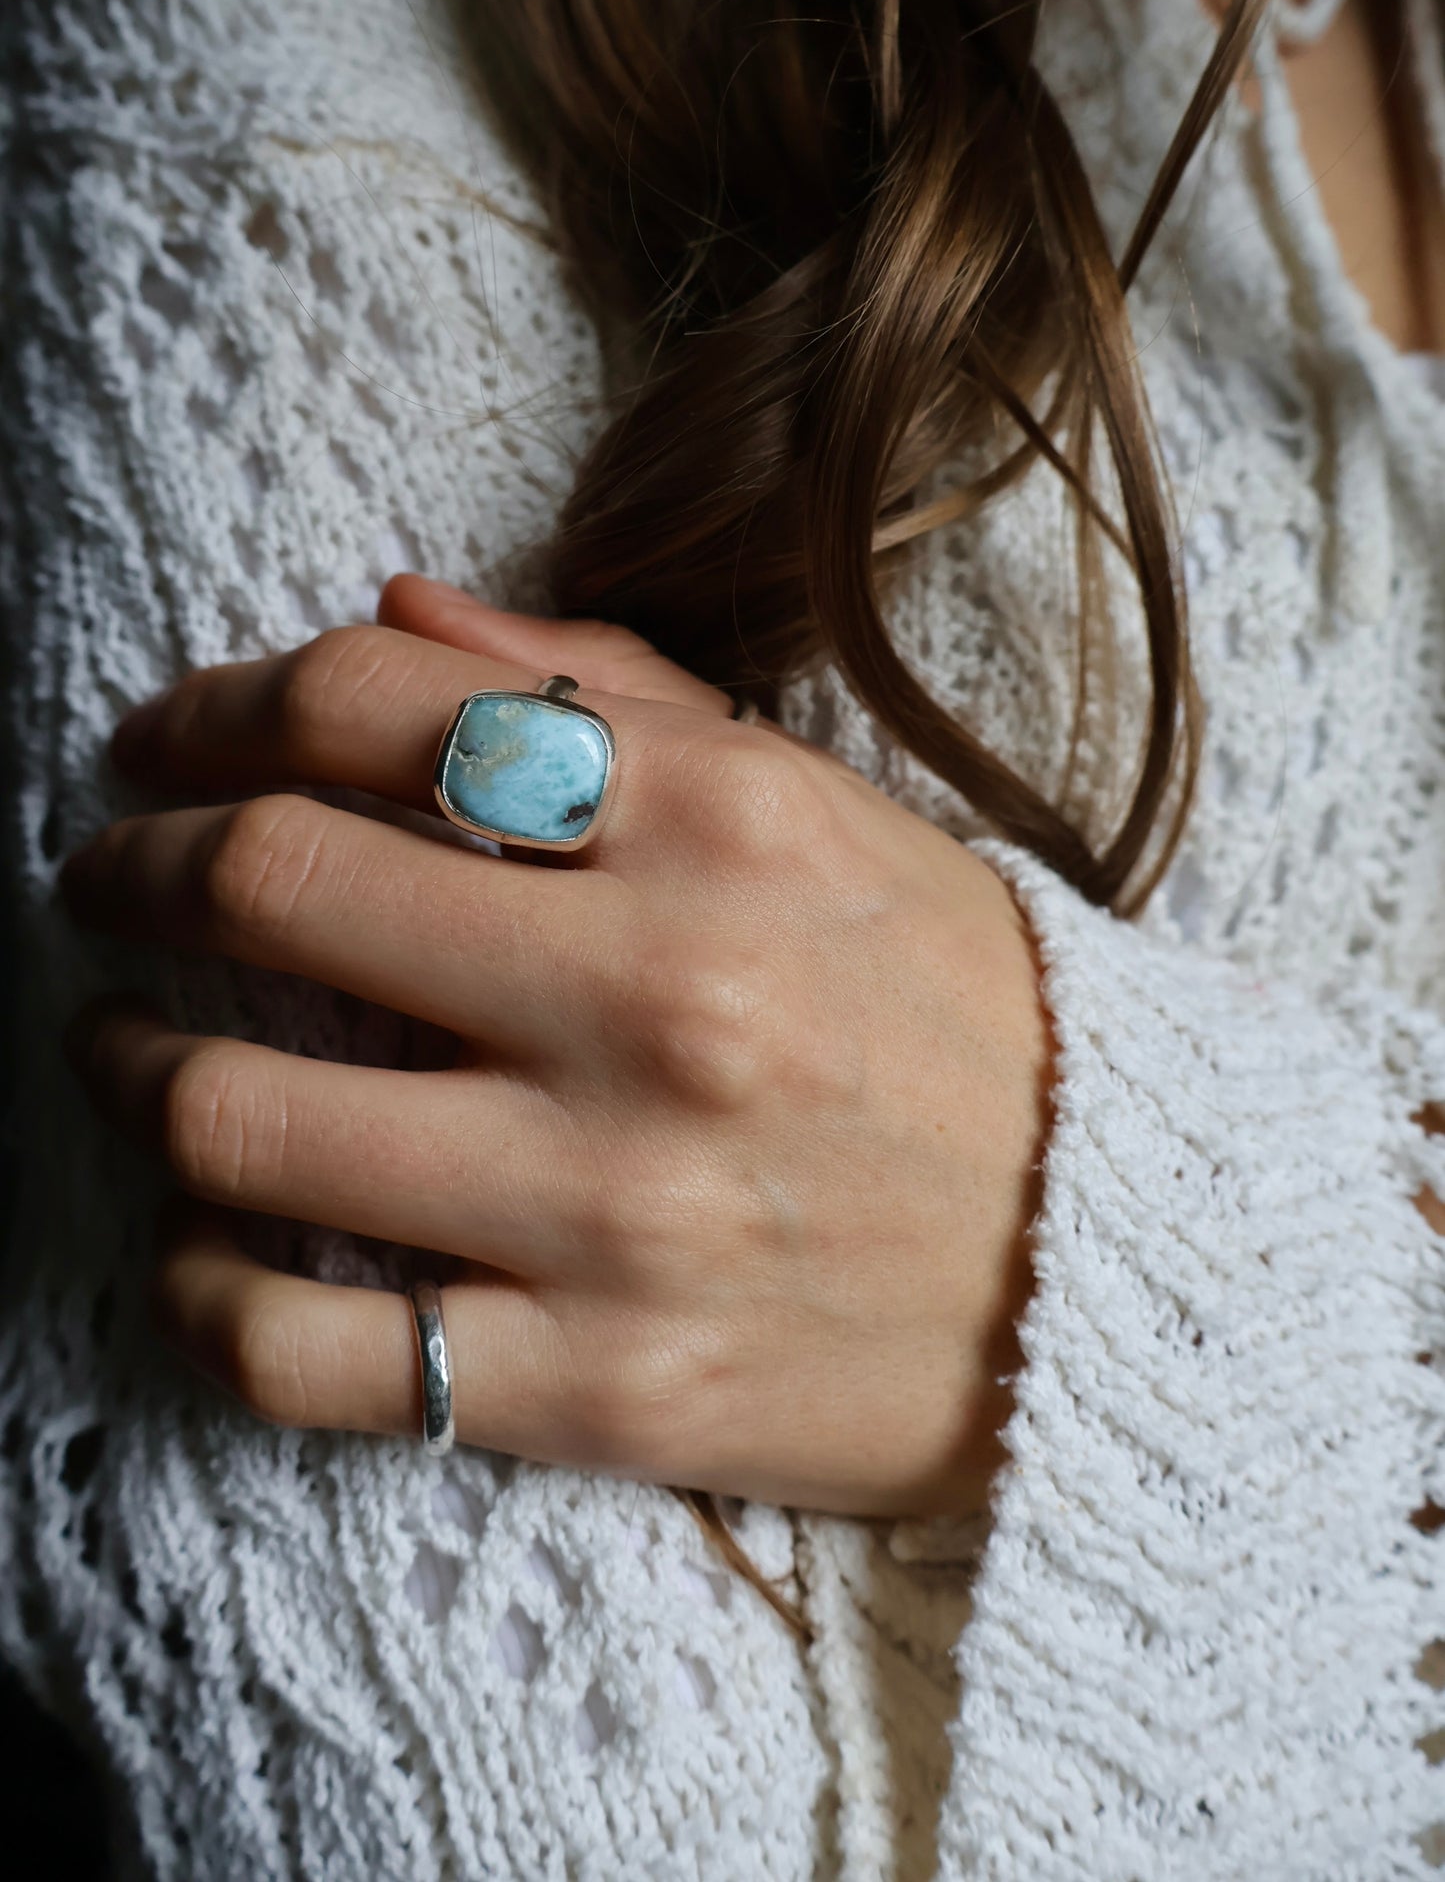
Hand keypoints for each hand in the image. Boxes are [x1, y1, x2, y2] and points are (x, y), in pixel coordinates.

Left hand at [60, 575, 1051, 1517]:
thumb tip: (387, 613)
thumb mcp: (820, 813)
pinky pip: (306, 1349)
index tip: (162, 738)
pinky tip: (202, 1242)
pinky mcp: (602, 1385)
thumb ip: (606, 695)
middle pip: (273, 885)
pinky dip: (200, 1288)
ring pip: (243, 1123)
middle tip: (106, 873)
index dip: (215, 706)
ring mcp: (621, 1208)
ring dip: (126, 1068)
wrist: (1116, 1262)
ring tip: (118, 1048)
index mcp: (719, 827)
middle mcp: (660, 1001)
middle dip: (135, 863)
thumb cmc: (956, 1016)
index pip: (375, 712)